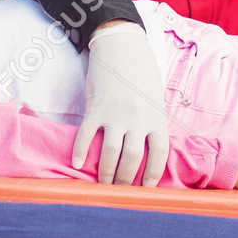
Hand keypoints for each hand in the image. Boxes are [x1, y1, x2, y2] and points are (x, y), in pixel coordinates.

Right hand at [74, 20, 169, 185]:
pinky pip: (86, 136)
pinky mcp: (96, 108)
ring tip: (103, 184)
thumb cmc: (141, 73)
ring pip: (111, 153)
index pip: (159, 154)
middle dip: (126, 180)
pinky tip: (78, 163)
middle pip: (132, 159)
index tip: (146, 188)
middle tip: (120, 191)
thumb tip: (150, 150)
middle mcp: (138, 119)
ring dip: (106, 173)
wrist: (121, 46)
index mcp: (157, 117)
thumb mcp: (155, 98)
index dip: (153, 175)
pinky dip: (81, 152)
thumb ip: (153, 123)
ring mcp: (116, 114)